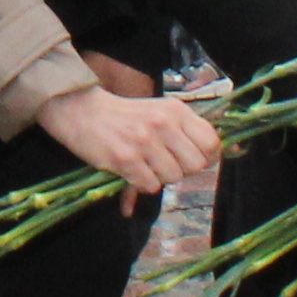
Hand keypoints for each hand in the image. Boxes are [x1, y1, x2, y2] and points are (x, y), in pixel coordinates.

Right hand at [32, 61, 220, 196]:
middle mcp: (163, 124)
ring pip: (172, 177)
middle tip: (164, 163)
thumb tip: (213, 156)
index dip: (205, 157)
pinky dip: (141, 184)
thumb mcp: (159, 112)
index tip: (191, 159)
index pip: (211, 143)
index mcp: (175, 111)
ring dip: (159, 177)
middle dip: (182, 170)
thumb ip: (184, 130)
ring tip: (143, 164)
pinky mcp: (126, 159)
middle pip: (195, 165)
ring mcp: (144, 142)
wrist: (83, 112)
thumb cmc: (125, 116)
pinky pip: (150, 186)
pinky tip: (131, 170)